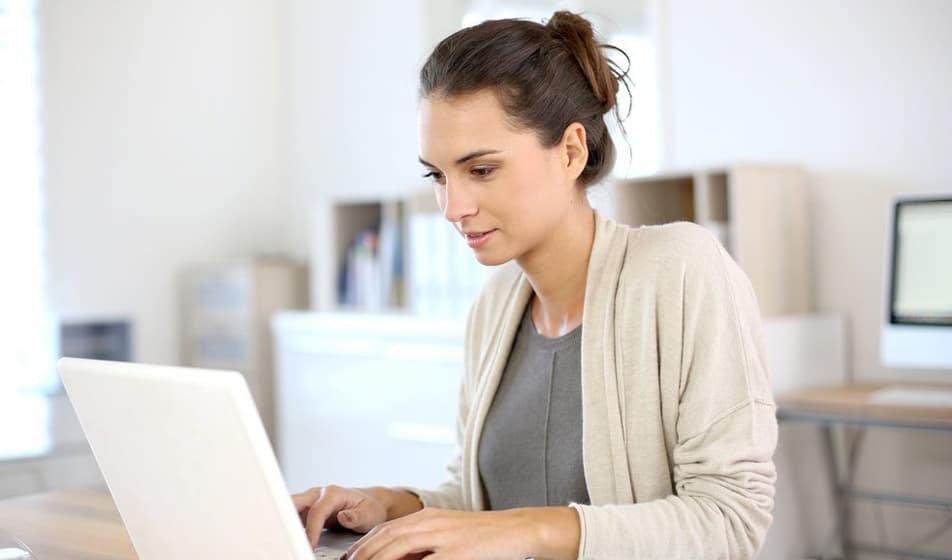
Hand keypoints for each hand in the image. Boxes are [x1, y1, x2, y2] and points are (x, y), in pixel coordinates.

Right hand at [292, 485, 388, 548]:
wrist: (372, 504)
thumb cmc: (370, 508)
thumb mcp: (369, 513)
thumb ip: (356, 516)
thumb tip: (343, 517)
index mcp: (332, 493)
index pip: (316, 512)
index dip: (311, 529)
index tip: (309, 544)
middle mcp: (318, 494)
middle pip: (294, 503)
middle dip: (285, 517)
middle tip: (283, 537)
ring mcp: (311, 501)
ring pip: (289, 508)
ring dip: (284, 521)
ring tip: (281, 538)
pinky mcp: (307, 510)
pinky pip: (292, 516)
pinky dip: (288, 525)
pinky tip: (288, 537)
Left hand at [342, 506, 580, 559]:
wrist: (518, 529)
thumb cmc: (486, 537)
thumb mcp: (449, 537)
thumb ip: (423, 547)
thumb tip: (400, 558)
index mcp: (427, 518)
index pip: (385, 531)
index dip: (363, 547)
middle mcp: (430, 522)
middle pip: (385, 538)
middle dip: (362, 555)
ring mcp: (442, 536)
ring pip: (396, 547)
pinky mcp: (455, 551)